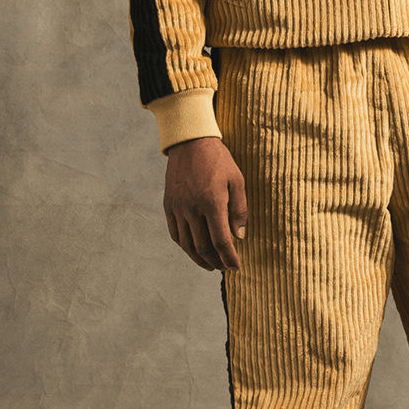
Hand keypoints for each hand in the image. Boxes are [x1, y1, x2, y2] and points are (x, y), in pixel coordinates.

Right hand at [164, 137, 247, 270]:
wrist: (190, 141)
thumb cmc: (218, 160)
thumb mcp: (237, 181)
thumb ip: (240, 210)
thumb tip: (239, 236)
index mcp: (212, 202)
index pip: (222, 241)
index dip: (230, 258)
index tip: (236, 266)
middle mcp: (192, 208)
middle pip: (203, 247)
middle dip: (216, 262)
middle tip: (225, 267)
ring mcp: (178, 207)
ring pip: (187, 244)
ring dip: (199, 259)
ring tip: (211, 265)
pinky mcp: (169, 205)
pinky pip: (174, 233)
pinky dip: (184, 246)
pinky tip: (194, 250)